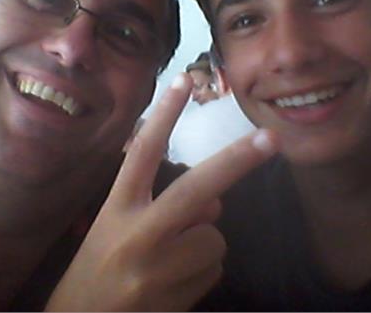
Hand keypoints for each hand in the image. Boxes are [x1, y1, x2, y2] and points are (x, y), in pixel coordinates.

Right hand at [46, 73, 278, 311]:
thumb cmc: (99, 266)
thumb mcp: (118, 226)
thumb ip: (163, 204)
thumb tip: (214, 201)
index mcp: (117, 208)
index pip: (143, 152)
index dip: (165, 115)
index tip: (184, 79)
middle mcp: (137, 234)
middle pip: (196, 189)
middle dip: (238, 160)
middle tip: (271, 140)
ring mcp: (157, 269)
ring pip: (214, 237)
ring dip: (205, 243)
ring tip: (170, 261)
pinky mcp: (175, 298)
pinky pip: (214, 269)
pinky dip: (204, 270)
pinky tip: (174, 282)